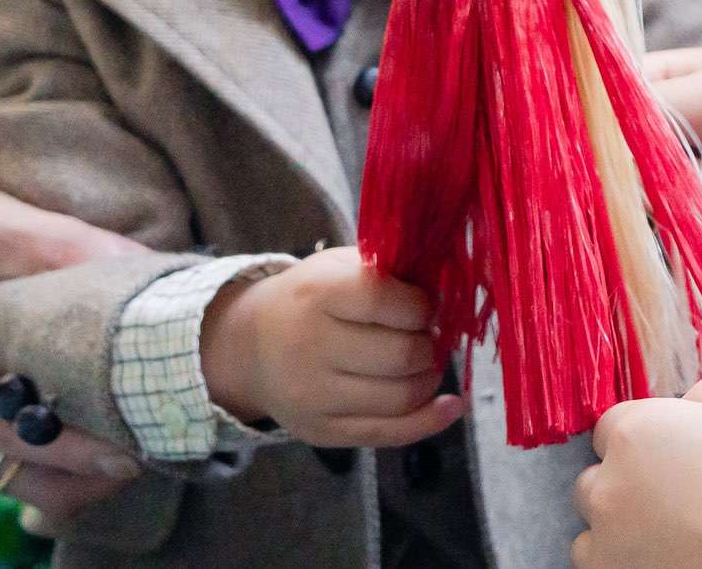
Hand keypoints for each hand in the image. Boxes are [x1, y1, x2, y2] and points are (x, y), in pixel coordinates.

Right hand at [0, 162, 146, 522]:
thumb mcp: (4, 226)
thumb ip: (74, 249)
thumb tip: (151, 270)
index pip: (16, 435)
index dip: (79, 448)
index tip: (139, 445)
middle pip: (23, 476)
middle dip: (89, 471)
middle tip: (157, 437)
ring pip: (22, 480)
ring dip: (79, 471)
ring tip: (144, 434)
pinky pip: (16, 463)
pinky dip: (61, 460)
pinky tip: (109, 424)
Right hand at [202, 247, 463, 448]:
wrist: (250, 347)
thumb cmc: (310, 298)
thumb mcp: (339, 266)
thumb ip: (389, 273)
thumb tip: (447, 293)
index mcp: (316, 295)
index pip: (385, 301)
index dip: (421, 304)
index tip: (425, 305)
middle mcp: (309, 349)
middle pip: (401, 355)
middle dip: (429, 344)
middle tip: (427, 335)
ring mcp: (314, 398)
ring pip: (401, 397)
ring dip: (429, 377)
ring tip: (424, 362)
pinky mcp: (323, 432)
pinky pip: (389, 434)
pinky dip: (430, 420)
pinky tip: (451, 405)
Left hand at [577, 376, 701, 568]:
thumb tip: (686, 407)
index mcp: (638, 432)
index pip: (611, 425)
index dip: (645, 434)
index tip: (675, 451)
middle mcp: (609, 487)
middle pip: (596, 477)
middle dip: (626, 480)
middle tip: (677, 492)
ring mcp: (608, 543)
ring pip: (594, 528)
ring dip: (620, 525)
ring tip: (674, 530)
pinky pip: (602, 564)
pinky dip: (626, 559)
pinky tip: (671, 554)